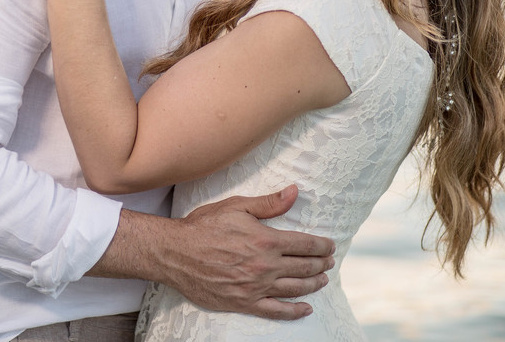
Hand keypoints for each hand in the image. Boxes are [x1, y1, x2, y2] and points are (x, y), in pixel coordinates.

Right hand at [162, 186, 334, 319]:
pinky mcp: (244, 302)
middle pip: (304, 268)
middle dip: (321, 264)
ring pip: (295, 289)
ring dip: (313, 285)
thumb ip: (268, 203)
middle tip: (329, 262)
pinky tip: (306, 308)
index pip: (305, 245)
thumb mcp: (236, 207)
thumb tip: (294, 192)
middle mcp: (265, 266)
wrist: (175, 252)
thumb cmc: (203, 226)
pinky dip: (295, 311)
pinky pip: (277, 311)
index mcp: (266, 240)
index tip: (330, 246)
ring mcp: (256, 287)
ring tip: (322, 280)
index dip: (322, 246)